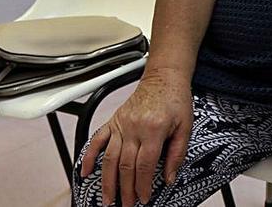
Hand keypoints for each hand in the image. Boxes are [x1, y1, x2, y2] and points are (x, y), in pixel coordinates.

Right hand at [80, 68, 191, 205]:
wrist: (165, 77)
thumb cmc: (176, 100)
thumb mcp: (185, 127)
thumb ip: (177, 154)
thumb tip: (169, 178)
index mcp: (153, 130)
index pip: (144, 166)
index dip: (142, 185)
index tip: (143, 198)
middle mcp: (133, 128)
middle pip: (125, 166)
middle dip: (124, 189)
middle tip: (126, 204)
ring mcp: (120, 124)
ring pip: (109, 158)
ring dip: (107, 181)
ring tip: (107, 198)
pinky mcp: (113, 121)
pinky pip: (97, 140)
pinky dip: (89, 157)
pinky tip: (86, 173)